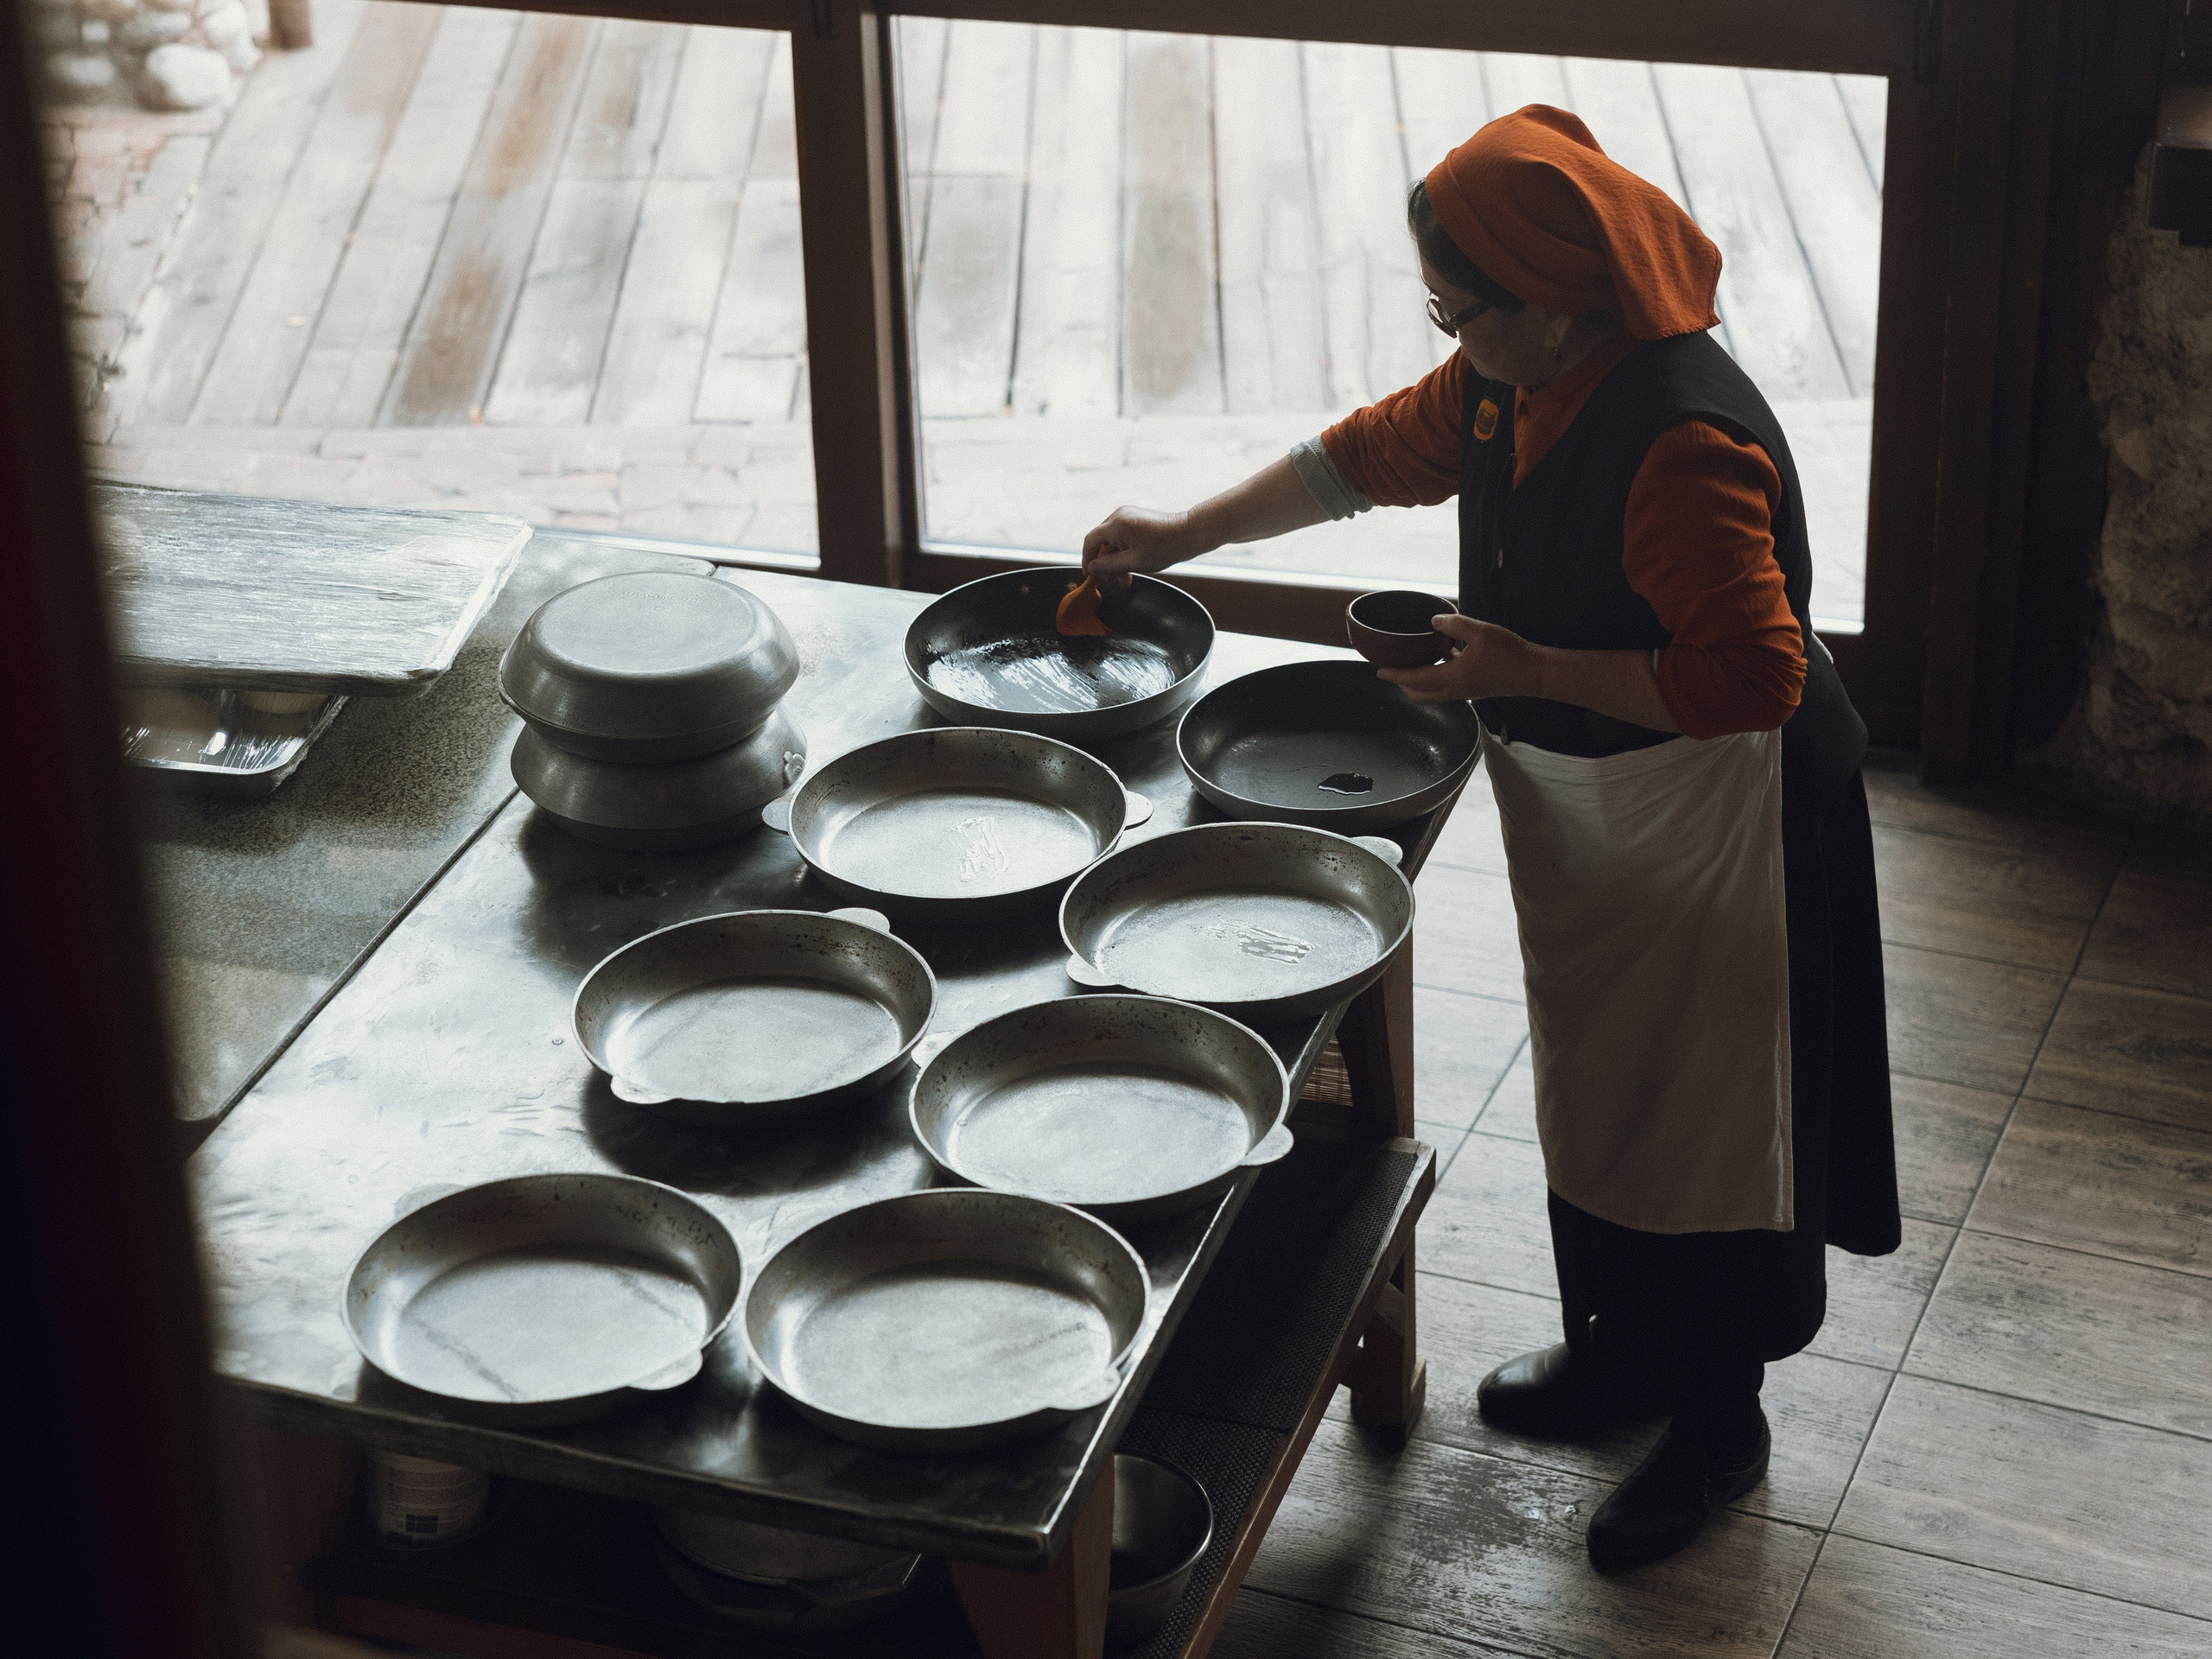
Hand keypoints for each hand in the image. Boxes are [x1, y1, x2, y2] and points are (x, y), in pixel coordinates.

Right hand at [1080, 506, 1206, 590]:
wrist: (1189, 534)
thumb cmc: (1164, 547)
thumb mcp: (1133, 562)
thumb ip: (1109, 565)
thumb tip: (1092, 568)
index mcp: (1116, 524)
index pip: (1090, 541)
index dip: (1087, 559)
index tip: (1089, 575)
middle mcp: (1119, 516)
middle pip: (1102, 542)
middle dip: (1104, 564)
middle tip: (1110, 582)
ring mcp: (1129, 516)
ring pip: (1113, 542)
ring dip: (1116, 562)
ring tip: (1124, 580)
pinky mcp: (1138, 520)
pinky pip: (1123, 538)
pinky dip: (1124, 553)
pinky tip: (1131, 569)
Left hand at [1377, 614, 1542, 703]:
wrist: (1534, 672)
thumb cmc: (1509, 653)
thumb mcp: (1480, 632)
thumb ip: (1454, 625)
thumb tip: (1433, 621)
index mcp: (1453, 678)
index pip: (1415, 680)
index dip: (1395, 675)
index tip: (1379, 671)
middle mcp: (1456, 689)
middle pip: (1420, 694)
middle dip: (1402, 685)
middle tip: (1392, 671)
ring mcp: (1465, 691)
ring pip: (1433, 693)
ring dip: (1418, 682)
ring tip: (1410, 664)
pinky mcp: (1474, 688)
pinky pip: (1447, 686)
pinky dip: (1436, 676)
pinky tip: (1441, 656)